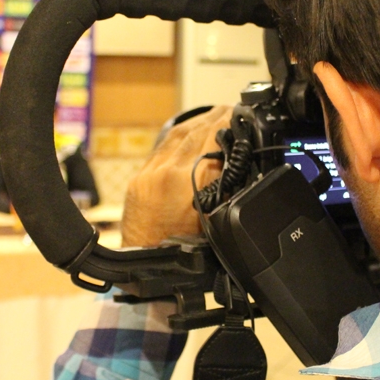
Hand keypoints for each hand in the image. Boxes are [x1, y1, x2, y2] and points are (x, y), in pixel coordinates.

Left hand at [121, 106, 232, 246]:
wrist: (148, 270)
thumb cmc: (185, 254)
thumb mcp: (218, 220)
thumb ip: (226, 186)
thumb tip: (237, 160)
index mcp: (189, 182)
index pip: (212, 137)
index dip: (228, 121)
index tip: (240, 112)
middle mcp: (166, 173)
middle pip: (195, 132)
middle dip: (214, 118)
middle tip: (231, 109)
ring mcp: (149, 174)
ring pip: (176, 136)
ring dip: (197, 124)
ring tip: (213, 117)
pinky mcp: (140, 179)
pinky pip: (161, 148)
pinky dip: (178, 137)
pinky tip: (188, 134)